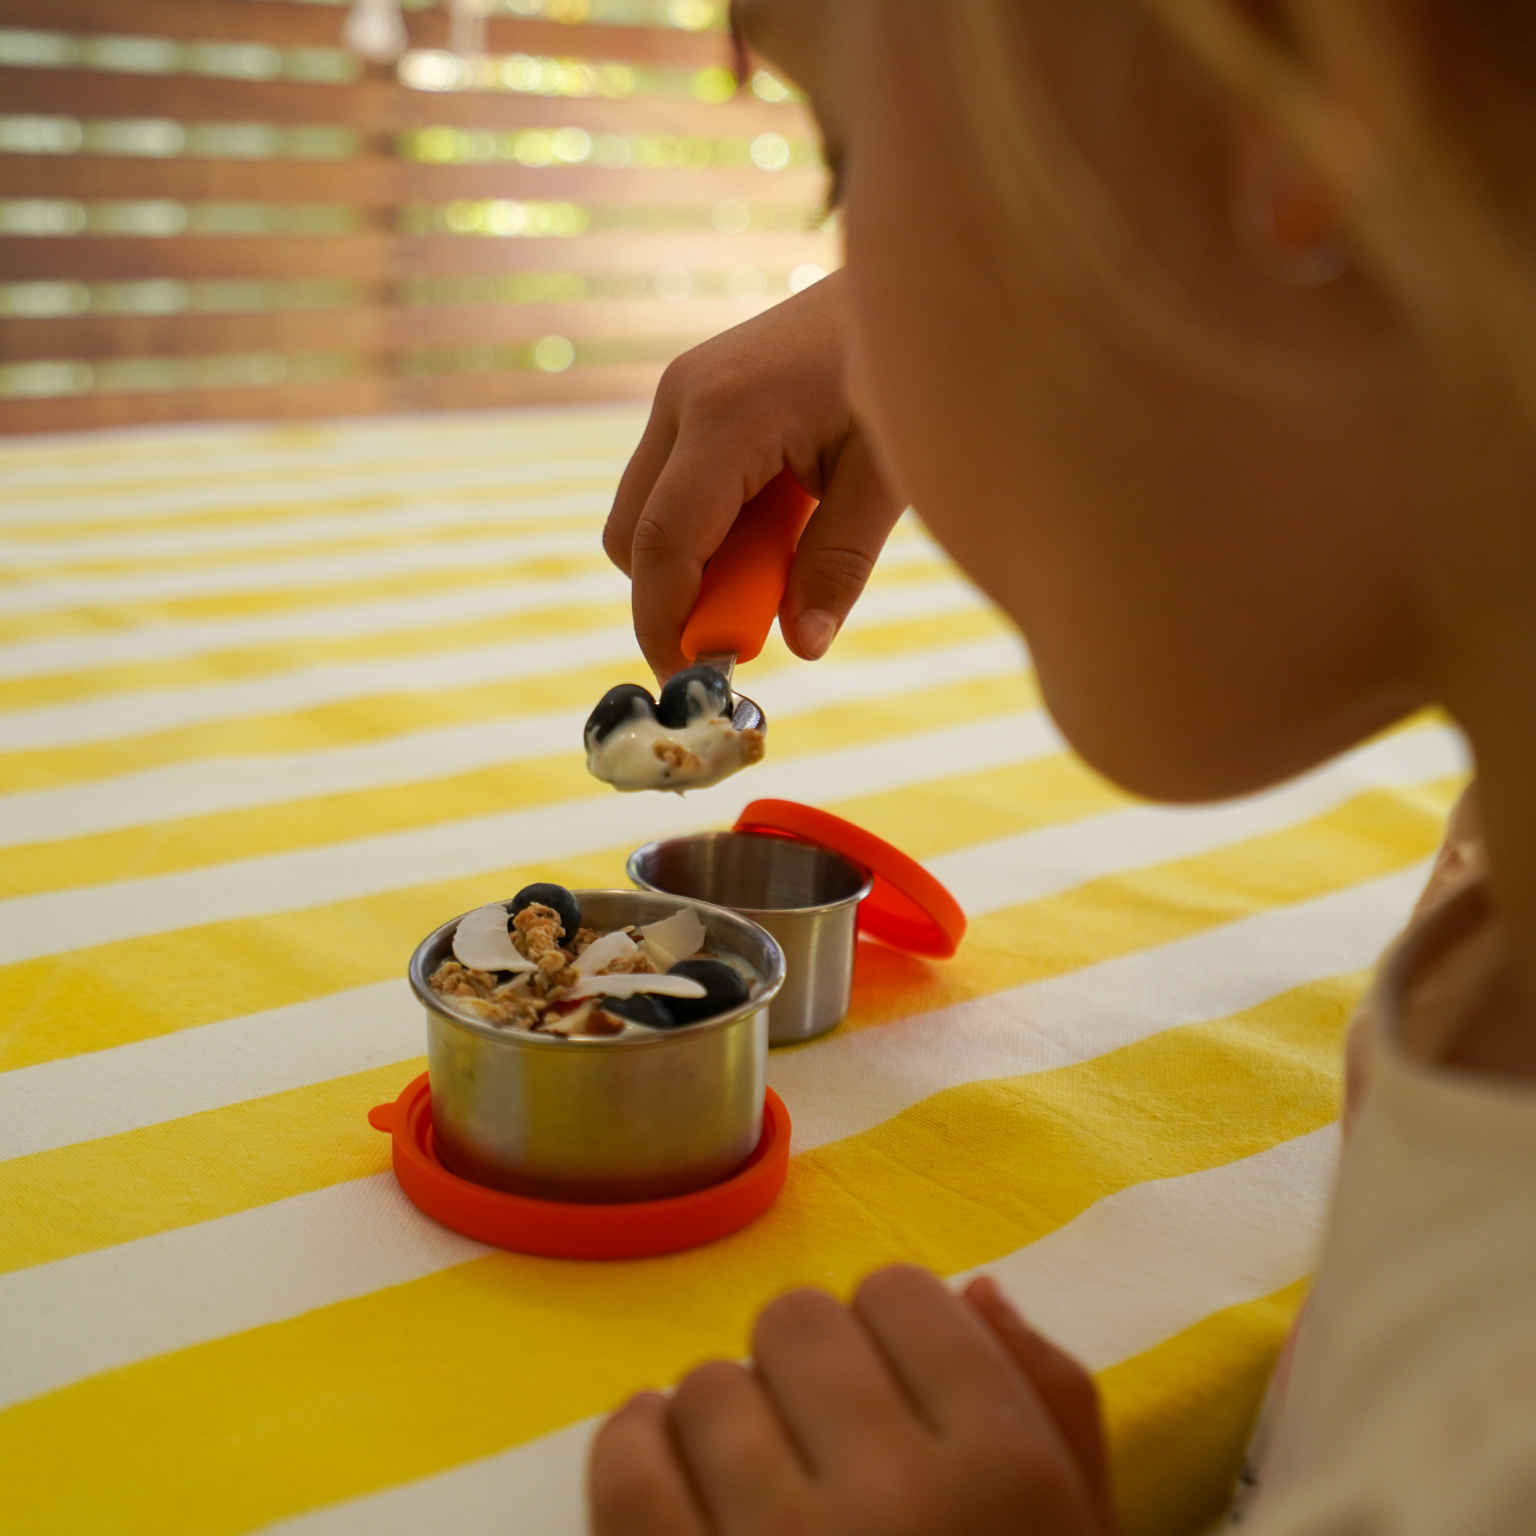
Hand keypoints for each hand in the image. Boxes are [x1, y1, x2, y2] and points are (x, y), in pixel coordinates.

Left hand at [588, 1265, 1116, 1535]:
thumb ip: (1054, 1411)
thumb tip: (977, 1292)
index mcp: (1007, 1471)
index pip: (905, 1294)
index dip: (893, 1333)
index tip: (890, 1387)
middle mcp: (892, 1494)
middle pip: (797, 1322)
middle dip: (806, 1368)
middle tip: (820, 1440)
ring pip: (707, 1384)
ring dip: (725, 1423)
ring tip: (756, 1487)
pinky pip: (625, 1457)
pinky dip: (638, 1449)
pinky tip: (671, 1480)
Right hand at [604, 271, 903, 681]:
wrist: (905, 275)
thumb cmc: (905, 367)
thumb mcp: (885, 473)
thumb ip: (840, 561)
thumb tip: (805, 646)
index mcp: (726, 417)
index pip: (662, 545)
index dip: (666, 624)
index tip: (691, 677)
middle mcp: (683, 398)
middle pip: (632, 536)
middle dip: (679, 596)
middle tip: (758, 618)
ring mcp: (682, 391)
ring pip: (645, 513)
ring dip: (698, 560)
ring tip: (783, 554)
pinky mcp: (693, 393)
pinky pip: (672, 486)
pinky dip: (709, 526)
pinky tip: (779, 515)